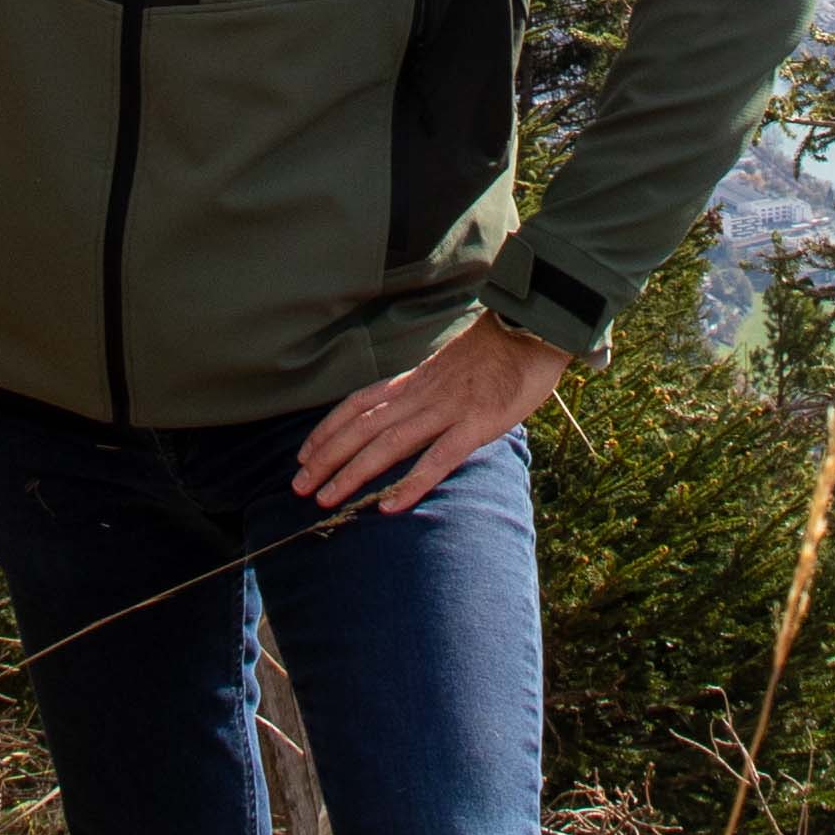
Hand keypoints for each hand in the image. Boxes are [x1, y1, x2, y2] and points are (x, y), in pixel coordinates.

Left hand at [292, 312, 576, 516]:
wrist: (535, 327)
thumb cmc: (500, 350)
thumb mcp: (452, 366)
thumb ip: (429, 389)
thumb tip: (412, 411)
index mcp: (415, 381)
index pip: (358, 403)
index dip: (327, 429)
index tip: (304, 454)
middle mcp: (422, 395)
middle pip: (361, 427)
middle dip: (326, 458)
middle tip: (298, 487)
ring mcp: (448, 409)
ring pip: (388, 444)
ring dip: (352, 473)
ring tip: (325, 499)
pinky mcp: (477, 423)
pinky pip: (438, 458)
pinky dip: (411, 484)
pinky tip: (388, 507)